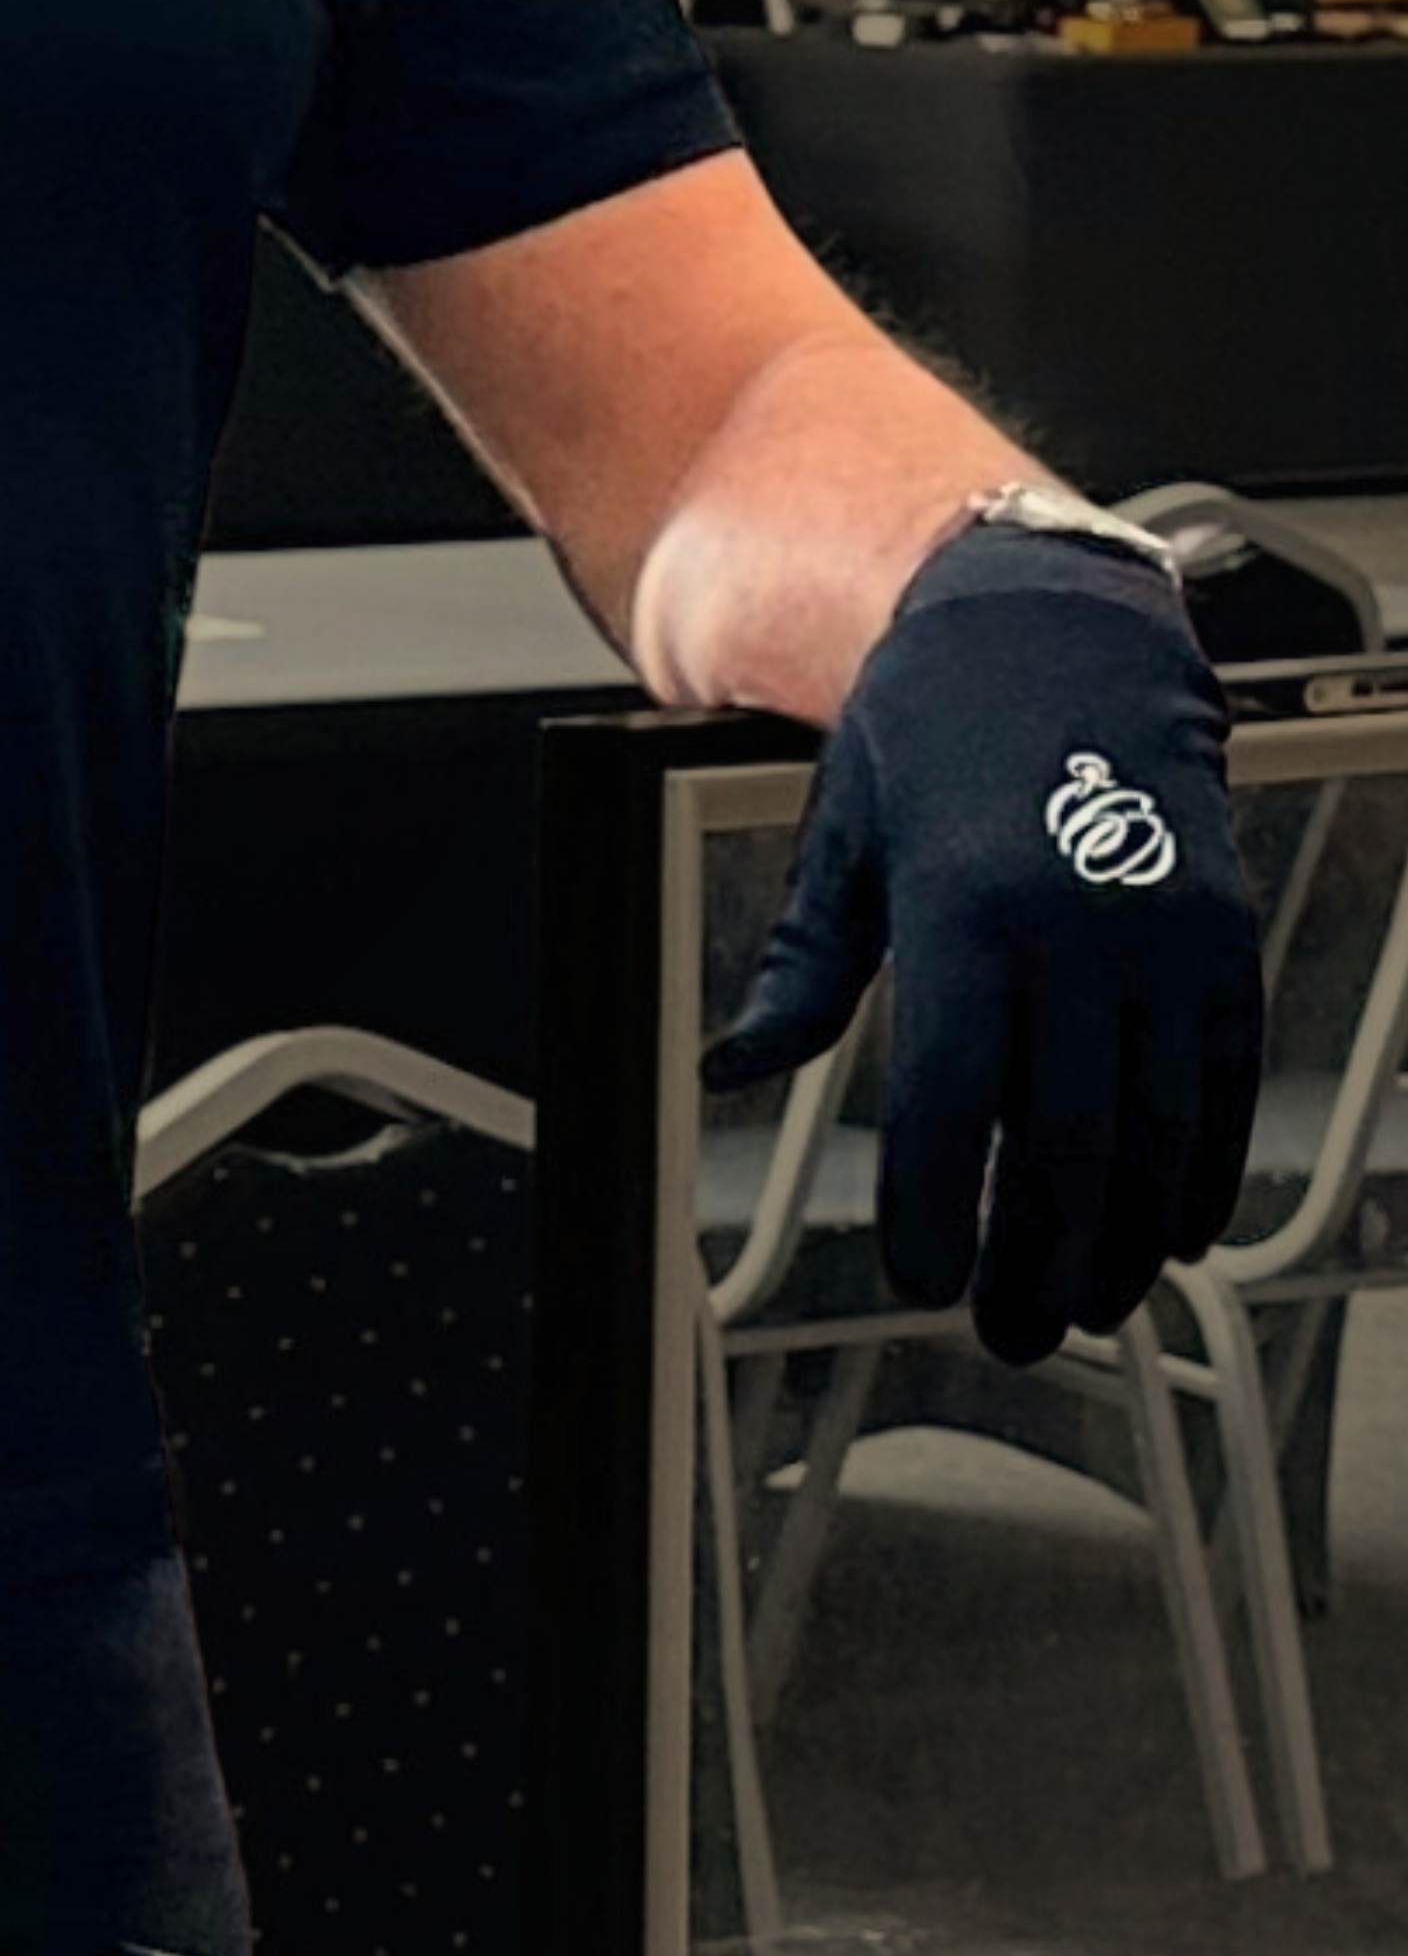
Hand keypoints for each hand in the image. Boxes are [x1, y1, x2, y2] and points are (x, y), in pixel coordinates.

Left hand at [703, 523, 1260, 1363]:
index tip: (922, 1280)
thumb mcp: (844, 840)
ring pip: (1157, 1129)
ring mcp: (1163, 932)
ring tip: (1081, 1302)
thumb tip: (733, 1064)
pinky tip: (1170, 1228)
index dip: (941, 1210)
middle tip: (1005, 1328)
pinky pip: (1221, 1079)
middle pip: (1068, 1143)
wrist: (1051, 628)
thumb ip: (801, 969)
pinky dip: (1200, 1166)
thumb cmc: (929, 733)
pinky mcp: (1220, 935)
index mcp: (964, 908)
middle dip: (1038, 1257)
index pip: (952, 1102)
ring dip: (1122, 1237)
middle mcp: (1075, 926)